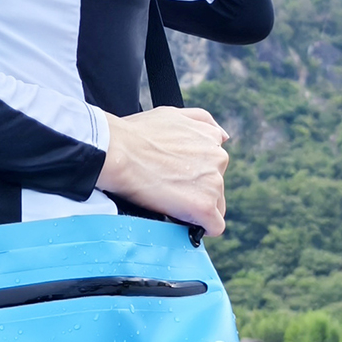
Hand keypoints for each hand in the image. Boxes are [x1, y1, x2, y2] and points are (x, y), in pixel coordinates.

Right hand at [98, 106, 228, 235]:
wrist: (117, 152)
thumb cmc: (135, 134)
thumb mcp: (172, 114)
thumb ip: (201, 121)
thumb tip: (224, 135)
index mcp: (212, 139)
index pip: (213, 167)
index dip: (193, 177)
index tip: (174, 180)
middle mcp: (218, 159)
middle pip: (215, 188)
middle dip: (195, 192)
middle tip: (166, 192)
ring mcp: (213, 183)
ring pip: (215, 207)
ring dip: (195, 210)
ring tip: (168, 205)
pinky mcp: (204, 206)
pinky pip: (214, 226)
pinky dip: (201, 228)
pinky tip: (184, 224)